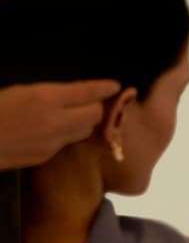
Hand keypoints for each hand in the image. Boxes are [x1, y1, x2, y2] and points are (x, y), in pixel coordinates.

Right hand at [0, 80, 120, 169]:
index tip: (115, 86)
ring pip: (83, 131)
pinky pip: (66, 143)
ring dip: (84, 122)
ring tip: (75, 115)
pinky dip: (67, 134)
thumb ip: (48, 93)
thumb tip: (71, 94)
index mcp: (46, 98)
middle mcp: (55, 121)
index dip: (104, 87)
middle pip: (94, 115)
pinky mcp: (45, 157)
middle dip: (96, 107)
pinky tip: (54, 129)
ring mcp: (51, 142)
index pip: (88, 92)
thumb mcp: (20, 91)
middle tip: (90, 101)